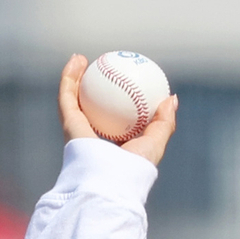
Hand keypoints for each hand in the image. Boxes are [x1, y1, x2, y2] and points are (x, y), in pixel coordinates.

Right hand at [58, 54, 177, 166]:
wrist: (112, 179)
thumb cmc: (136, 167)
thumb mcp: (156, 143)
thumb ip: (164, 122)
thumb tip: (171, 98)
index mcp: (112, 144)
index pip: (114, 116)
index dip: (118, 97)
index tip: (123, 78)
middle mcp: (93, 138)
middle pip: (91, 106)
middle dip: (91, 87)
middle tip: (101, 67)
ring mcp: (79, 132)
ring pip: (74, 98)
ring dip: (75, 76)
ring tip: (83, 59)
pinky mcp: (69, 126)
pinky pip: (67, 96)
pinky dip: (70, 77)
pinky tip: (77, 60)